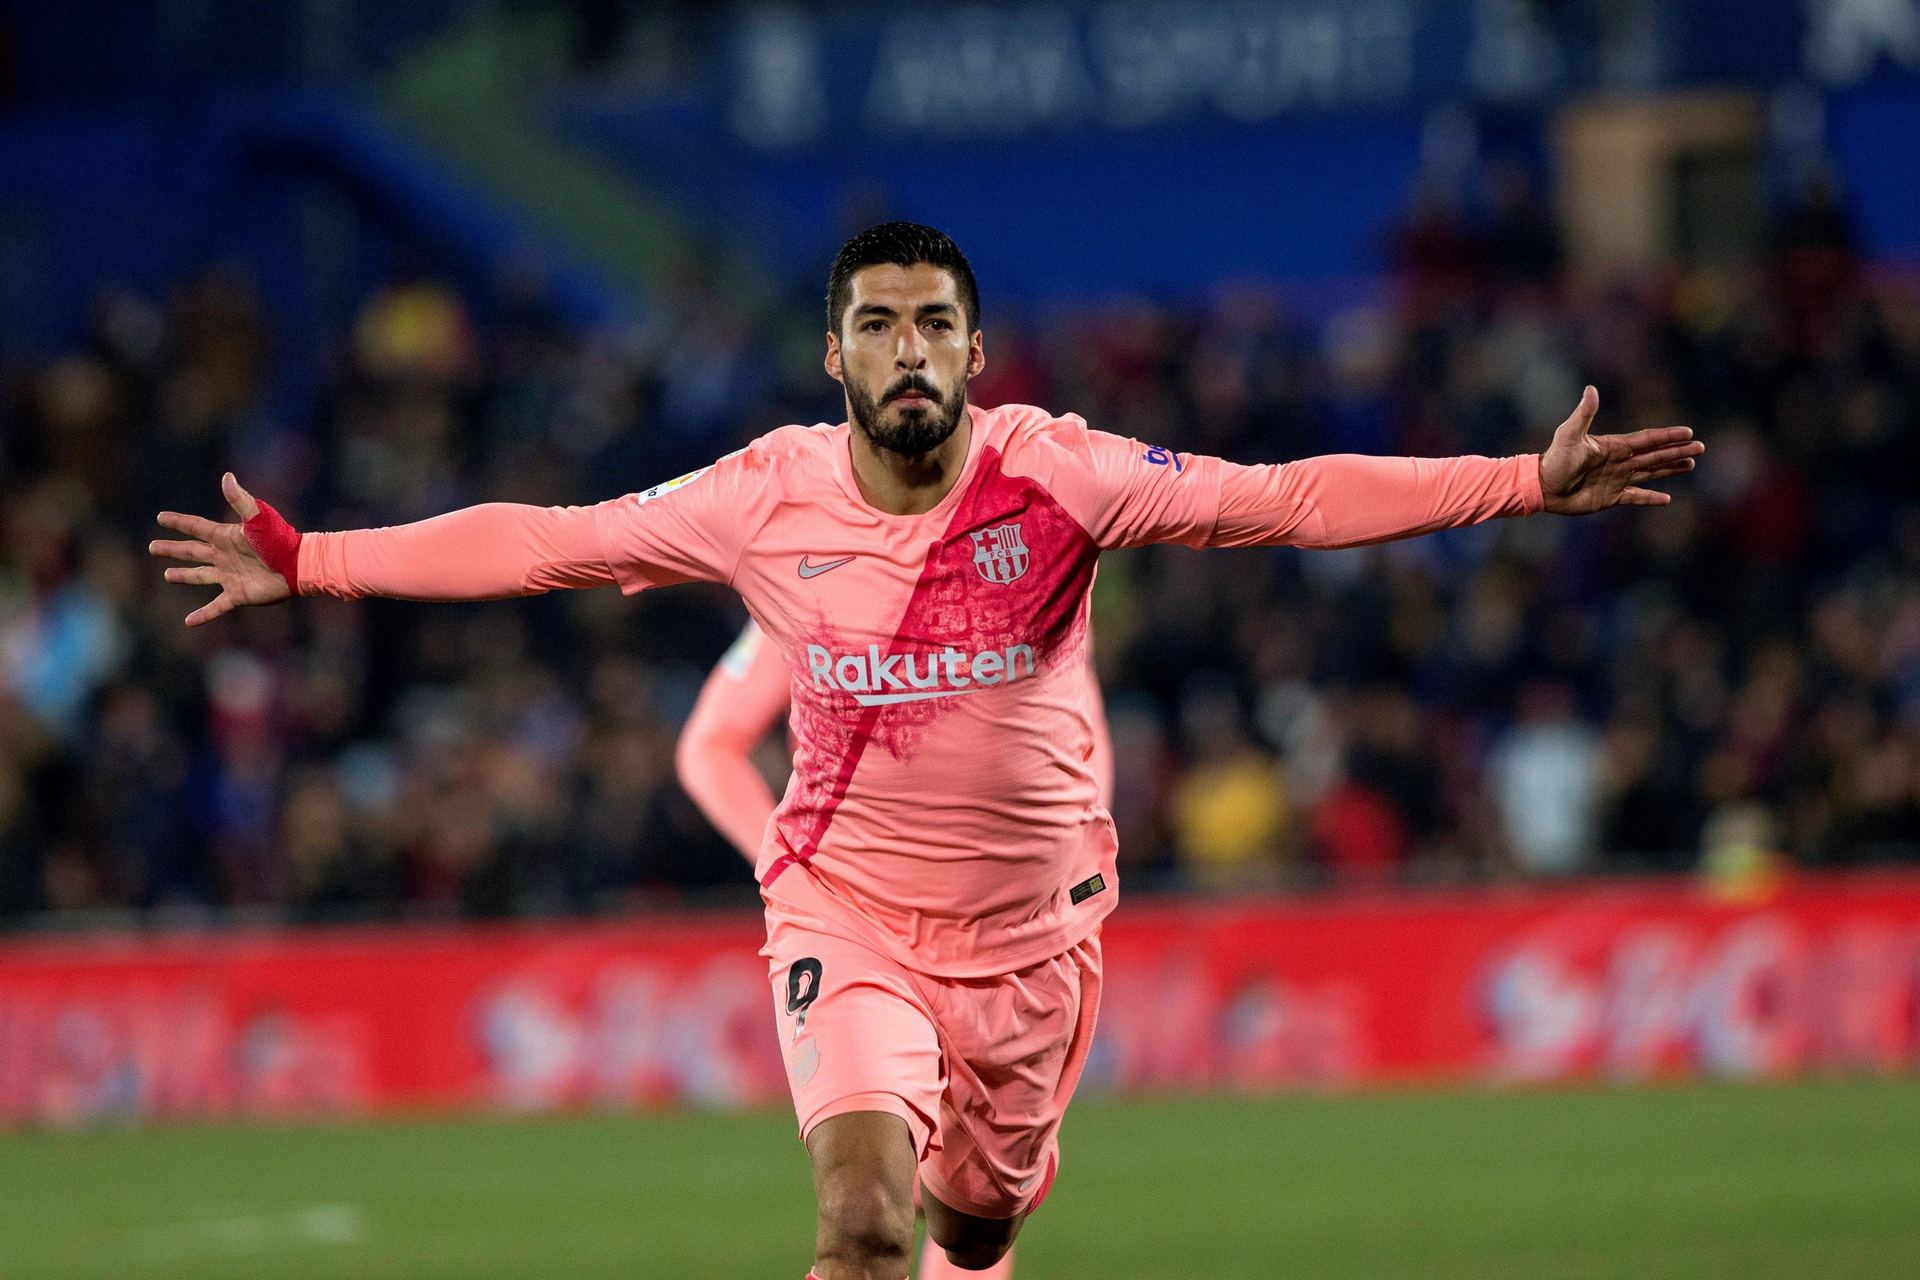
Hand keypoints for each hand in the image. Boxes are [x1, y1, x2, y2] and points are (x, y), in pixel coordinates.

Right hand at [149, 473, 293, 625]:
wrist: (298, 566)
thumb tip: (226, 476)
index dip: (178, 522)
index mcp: (226, 537)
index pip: (196, 527)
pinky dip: (203, 614)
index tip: (160, 517)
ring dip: (183, 575)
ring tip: (167, 575)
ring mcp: (230, 575)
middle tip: (153, 547)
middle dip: (173, 549)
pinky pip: (216, 606)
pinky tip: (188, 622)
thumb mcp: (258, 517)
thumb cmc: (280, 539)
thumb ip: (239, 500)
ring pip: (200, 576)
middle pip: (192, 551)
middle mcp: (225, 556)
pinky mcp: (238, 594)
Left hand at [1538, 386, 1703, 514]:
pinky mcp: (1610, 497)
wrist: (1542, 486)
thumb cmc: (1554, 459)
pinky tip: (1667, 499)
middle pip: (1655, 455)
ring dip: (1670, 468)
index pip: (1647, 439)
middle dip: (1677, 451)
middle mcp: (1619, 461)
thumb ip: (1583, 414)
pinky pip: (1635, 497)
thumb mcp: (1569, 434)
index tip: (1688, 432)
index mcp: (1614, 446)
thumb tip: (1591, 389)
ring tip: (1690, 464)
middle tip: (1700, 447)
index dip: (1667, 436)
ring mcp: (1617, 479)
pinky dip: (1650, 498)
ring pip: (1650, 473)